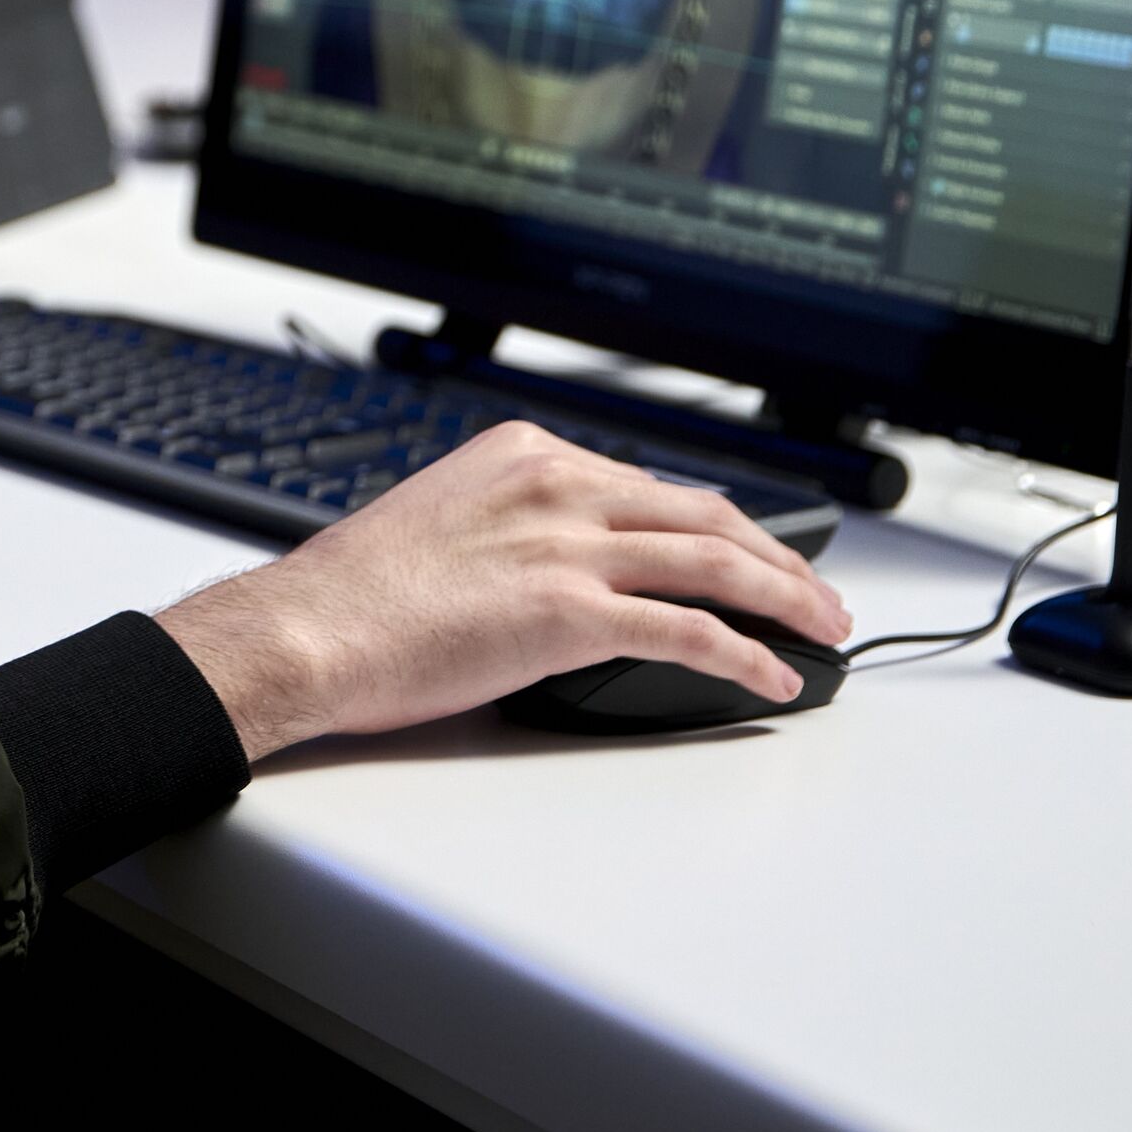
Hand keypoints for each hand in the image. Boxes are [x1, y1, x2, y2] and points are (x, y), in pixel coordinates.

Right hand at [153, 423, 851, 760]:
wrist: (307, 630)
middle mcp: (556, 486)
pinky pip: (690, 631)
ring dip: (786, 599)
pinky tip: (773, 678)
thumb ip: (512, 527)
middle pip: (704, 512)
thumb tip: (557, 570)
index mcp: (524, 453)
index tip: (746, 548)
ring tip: (823, 631)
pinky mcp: (571, 613)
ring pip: (715, 562)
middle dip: (777, 555)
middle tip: (818, 593)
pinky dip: (746, 656)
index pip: (651, 483)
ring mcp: (567, 546)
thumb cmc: (353, 594)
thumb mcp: (442, 519)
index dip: (717, 522)